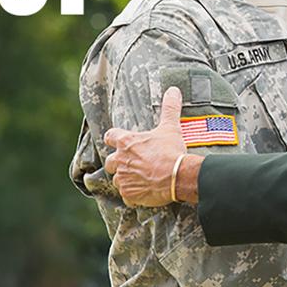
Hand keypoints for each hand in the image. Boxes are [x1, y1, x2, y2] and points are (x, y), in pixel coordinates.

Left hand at [103, 87, 190, 206]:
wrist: (177, 176)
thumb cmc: (171, 151)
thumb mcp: (170, 127)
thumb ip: (169, 108)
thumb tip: (173, 90)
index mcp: (126, 142)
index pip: (110, 136)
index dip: (114, 139)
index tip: (119, 141)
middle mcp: (120, 160)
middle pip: (109, 162)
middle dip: (117, 163)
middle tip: (132, 163)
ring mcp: (123, 178)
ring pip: (117, 179)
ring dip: (125, 179)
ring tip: (139, 179)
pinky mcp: (129, 194)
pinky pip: (126, 196)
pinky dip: (132, 195)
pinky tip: (143, 192)